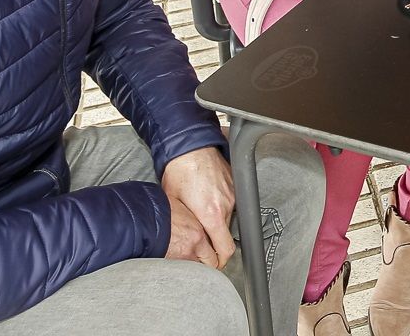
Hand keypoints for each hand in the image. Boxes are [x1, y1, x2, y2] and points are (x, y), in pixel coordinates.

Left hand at [162, 146, 235, 268]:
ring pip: (228, 219)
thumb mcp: (174, 206)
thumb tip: (187, 243)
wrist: (190, 146)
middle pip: (227, 235)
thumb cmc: (178, 172)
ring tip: (201, 216)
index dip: (220, 262)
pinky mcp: (234, 184)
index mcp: (211, 214)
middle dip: (216, 242)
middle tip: (202, 243)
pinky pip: (230, 203)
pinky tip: (207, 200)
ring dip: (217, 223)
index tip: (213, 265)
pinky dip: (221, 207)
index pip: (226, 249)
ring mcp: (233, 194)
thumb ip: (186, 228)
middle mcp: (226, 206)